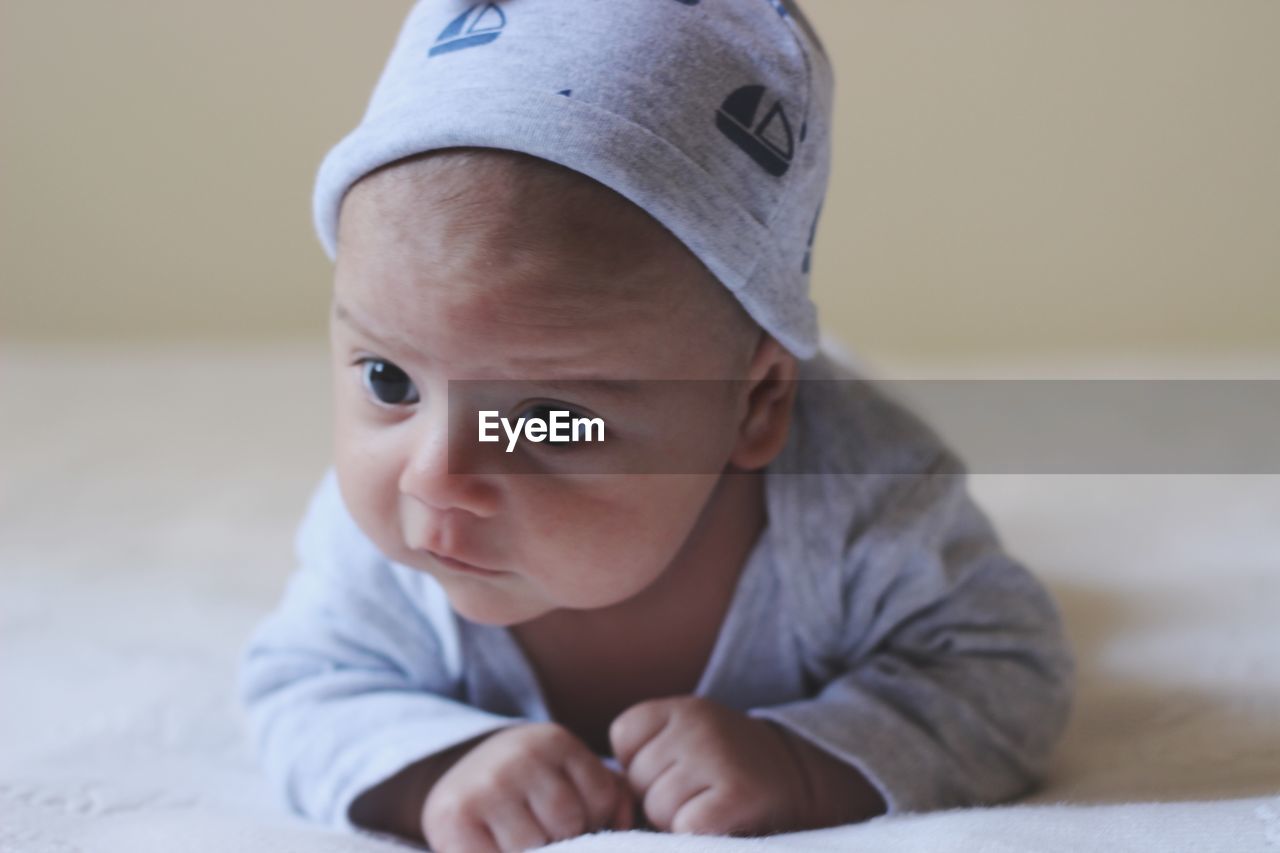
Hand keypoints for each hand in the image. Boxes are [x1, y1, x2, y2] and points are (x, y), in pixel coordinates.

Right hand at [422, 722, 634, 851]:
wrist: (460, 779)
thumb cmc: (530, 787)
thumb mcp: (570, 775)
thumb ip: (612, 796)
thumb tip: (625, 824)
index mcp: (554, 741)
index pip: (602, 798)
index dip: (595, 821)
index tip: (577, 820)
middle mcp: (518, 757)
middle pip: (568, 823)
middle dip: (565, 841)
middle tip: (546, 835)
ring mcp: (485, 787)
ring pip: (534, 847)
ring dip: (534, 852)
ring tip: (524, 841)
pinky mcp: (453, 819)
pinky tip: (496, 848)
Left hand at [608, 696, 812, 835]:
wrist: (798, 781)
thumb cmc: (724, 769)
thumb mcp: (686, 740)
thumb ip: (644, 755)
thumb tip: (604, 799)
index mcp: (682, 708)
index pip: (623, 738)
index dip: (640, 765)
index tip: (672, 769)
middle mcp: (699, 725)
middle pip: (636, 778)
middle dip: (656, 796)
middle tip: (696, 793)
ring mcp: (718, 757)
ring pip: (657, 806)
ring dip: (676, 819)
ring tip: (708, 806)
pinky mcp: (737, 795)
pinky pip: (686, 825)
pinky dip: (695, 833)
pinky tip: (719, 821)